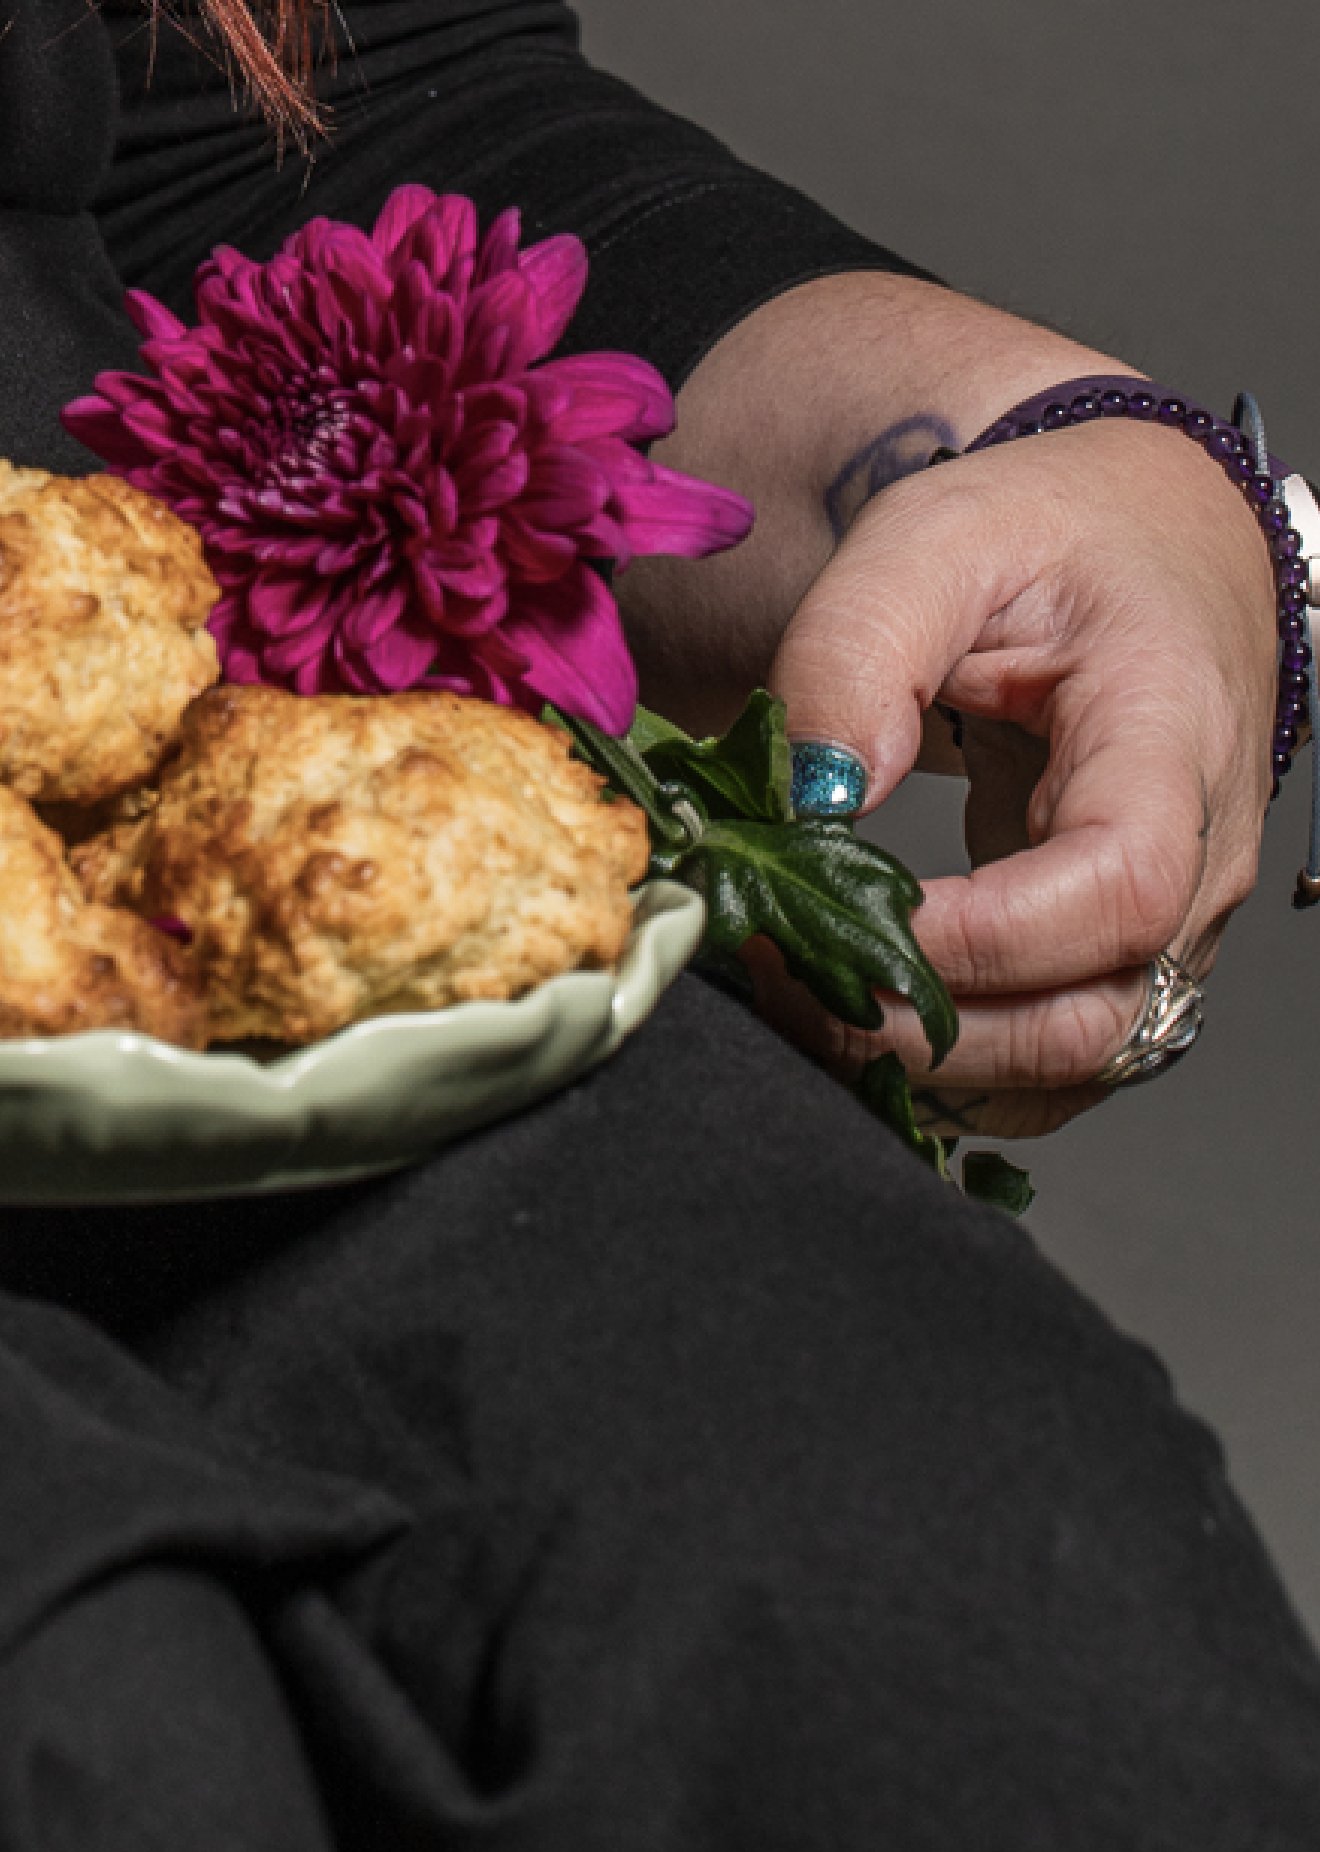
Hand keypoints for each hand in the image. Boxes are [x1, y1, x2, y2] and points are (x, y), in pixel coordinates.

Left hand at [757, 417, 1275, 1135]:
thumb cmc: (1055, 536)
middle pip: (1092, 1020)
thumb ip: (861, 646)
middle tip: (780, 971)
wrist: (1142, 549)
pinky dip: (951, 1072)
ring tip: (799, 998)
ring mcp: (1166, 925)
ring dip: (925, 1065)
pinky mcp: (1116, 955)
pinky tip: (854, 1021)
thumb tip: (811, 791)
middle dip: (922, 1029)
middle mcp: (1199, 858)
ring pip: (1067, 1067)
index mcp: (1172, 741)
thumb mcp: (939, 536)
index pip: (1119, 887)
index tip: (842, 916)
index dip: (979, 938)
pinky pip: (1049, 1065)